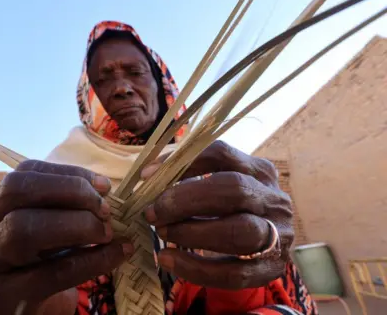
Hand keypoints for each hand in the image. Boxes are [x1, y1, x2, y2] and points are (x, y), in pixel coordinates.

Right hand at [0, 160, 132, 314]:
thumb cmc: (44, 269)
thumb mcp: (50, 234)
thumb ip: (66, 210)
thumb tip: (103, 191)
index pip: (23, 174)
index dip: (67, 174)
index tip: (104, 185)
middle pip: (14, 191)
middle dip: (69, 192)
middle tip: (105, 210)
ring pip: (22, 229)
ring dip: (76, 225)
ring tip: (108, 233)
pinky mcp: (0, 300)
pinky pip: (51, 273)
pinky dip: (91, 261)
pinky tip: (117, 254)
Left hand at [141, 141, 293, 288]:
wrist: (269, 246)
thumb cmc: (233, 209)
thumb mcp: (220, 185)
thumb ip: (190, 175)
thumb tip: (149, 174)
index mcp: (259, 170)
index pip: (222, 154)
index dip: (183, 163)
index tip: (147, 176)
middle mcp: (274, 199)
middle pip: (234, 189)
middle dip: (186, 200)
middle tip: (153, 211)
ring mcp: (279, 235)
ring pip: (238, 231)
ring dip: (191, 233)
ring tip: (161, 233)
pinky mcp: (271, 269)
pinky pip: (233, 273)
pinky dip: (196, 268)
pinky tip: (168, 259)